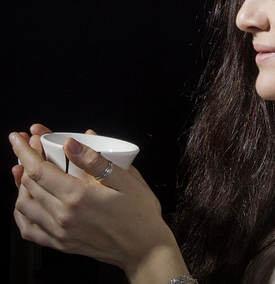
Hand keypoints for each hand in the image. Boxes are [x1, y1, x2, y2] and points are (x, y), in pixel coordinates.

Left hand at [9, 125, 188, 282]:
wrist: (144, 247)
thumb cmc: (139, 212)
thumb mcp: (126, 179)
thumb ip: (94, 160)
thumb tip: (70, 143)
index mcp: (78, 196)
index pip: (38, 170)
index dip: (25, 151)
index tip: (19, 137)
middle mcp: (63, 216)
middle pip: (29, 184)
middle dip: (24, 159)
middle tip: (29, 145)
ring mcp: (60, 232)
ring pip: (24, 206)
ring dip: (20, 183)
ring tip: (24, 168)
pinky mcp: (61, 244)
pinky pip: (29, 229)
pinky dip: (22, 212)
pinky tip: (27, 200)